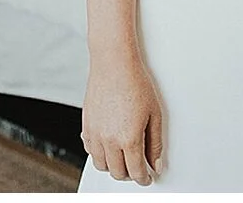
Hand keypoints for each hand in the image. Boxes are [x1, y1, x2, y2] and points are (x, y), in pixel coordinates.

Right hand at [81, 54, 164, 184]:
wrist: (113, 63)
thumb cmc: (135, 82)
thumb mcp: (154, 115)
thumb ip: (155, 143)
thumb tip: (156, 162)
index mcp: (129, 138)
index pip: (136, 171)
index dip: (144, 178)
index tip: (147, 176)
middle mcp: (109, 139)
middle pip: (117, 172)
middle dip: (129, 174)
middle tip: (137, 168)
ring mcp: (95, 132)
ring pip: (101, 164)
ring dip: (112, 165)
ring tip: (122, 158)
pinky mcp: (86, 123)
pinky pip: (89, 148)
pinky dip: (98, 152)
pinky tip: (107, 146)